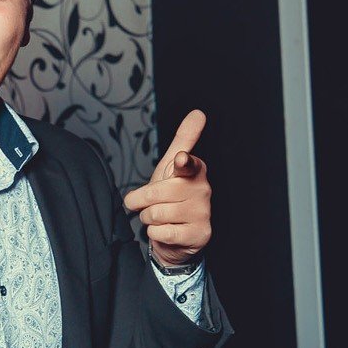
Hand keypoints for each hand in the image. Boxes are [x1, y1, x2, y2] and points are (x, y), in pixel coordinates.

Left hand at [123, 110, 210, 266]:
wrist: (176, 234)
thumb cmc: (171, 196)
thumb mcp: (172, 165)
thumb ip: (183, 140)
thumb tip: (198, 113)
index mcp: (196, 171)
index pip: (188, 165)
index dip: (182, 163)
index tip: (180, 160)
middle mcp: (203, 191)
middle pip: (156, 193)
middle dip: (144, 201)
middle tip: (152, 203)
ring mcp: (202, 214)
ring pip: (156, 214)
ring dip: (150, 219)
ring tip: (161, 218)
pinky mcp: (199, 235)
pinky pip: (161, 233)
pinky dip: (156, 234)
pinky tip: (168, 231)